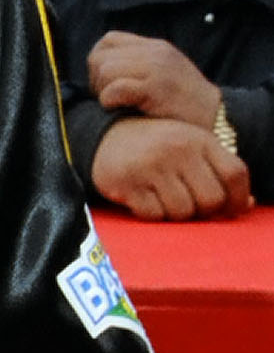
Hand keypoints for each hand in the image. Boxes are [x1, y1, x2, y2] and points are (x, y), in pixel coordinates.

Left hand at [87, 29, 221, 128]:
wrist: (216, 118)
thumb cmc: (184, 106)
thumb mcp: (162, 75)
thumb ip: (137, 67)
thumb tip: (99, 74)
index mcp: (154, 47)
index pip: (108, 41)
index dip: (98, 63)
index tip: (105, 85)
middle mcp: (155, 52)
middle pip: (100, 56)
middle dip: (96, 81)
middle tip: (108, 100)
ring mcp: (156, 68)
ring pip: (105, 70)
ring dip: (103, 93)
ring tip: (117, 106)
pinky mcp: (156, 88)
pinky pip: (115, 88)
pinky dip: (110, 102)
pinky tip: (121, 110)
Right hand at [91, 115, 250, 217]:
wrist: (108, 136)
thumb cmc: (158, 147)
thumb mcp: (191, 147)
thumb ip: (218, 171)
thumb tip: (245, 205)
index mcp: (200, 140)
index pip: (235, 173)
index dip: (238, 199)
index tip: (231, 210)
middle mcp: (178, 150)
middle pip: (211, 200)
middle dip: (204, 212)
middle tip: (191, 207)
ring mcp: (152, 167)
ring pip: (182, 212)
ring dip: (176, 216)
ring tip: (166, 201)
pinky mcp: (128, 184)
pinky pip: (154, 216)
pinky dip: (152, 215)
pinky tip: (146, 201)